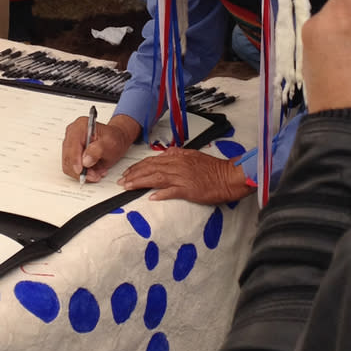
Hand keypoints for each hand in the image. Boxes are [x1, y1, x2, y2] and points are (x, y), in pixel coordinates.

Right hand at [62, 113, 139, 182]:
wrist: (116, 139)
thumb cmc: (114, 138)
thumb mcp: (110, 143)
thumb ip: (98, 150)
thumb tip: (86, 160)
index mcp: (80, 127)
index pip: (72, 146)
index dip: (75, 161)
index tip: (81, 171)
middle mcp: (72, 134)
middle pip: (68, 157)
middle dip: (80, 170)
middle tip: (94, 175)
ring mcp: (70, 143)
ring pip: (68, 165)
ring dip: (81, 173)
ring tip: (95, 173)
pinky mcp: (70, 152)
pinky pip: (70, 167)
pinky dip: (81, 172)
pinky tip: (92, 171)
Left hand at [117, 146, 252, 203]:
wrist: (228, 176)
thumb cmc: (212, 168)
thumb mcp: (193, 155)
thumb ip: (178, 154)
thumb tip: (166, 153)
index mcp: (177, 157)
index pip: (152, 161)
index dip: (138, 166)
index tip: (128, 172)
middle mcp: (177, 165)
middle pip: (150, 168)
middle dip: (133, 174)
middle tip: (121, 181)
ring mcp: (182, 177)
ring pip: (156, 178)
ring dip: (140, 182)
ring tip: (128, 187)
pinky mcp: (189, 189)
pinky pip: (172, 191)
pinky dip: (161, 194)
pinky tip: (151, 197)